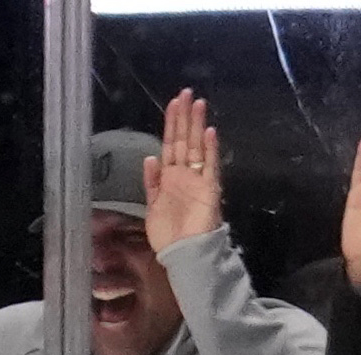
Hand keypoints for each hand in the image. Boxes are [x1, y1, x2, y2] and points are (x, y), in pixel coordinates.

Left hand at [144, 87, 222, 254]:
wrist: (183, 255)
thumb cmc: (167, 234)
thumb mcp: (152, 205)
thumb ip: (151, 182)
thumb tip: (149, 156)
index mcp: (170, 177)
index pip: (171, 144)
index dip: (172, 123)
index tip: (173, 103)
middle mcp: (185, 174)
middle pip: (184, 140)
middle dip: (184, 117)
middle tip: (186, 93)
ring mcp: (198, 180)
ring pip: (196, 147)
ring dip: (197, 125)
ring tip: (198, 103)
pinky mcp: (209, 189)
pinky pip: (210, 166)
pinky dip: (210, 149)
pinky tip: (209, 132)